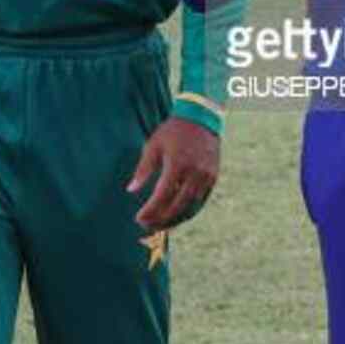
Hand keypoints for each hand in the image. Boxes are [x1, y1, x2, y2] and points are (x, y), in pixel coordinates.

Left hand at [127, 116, 219, 230]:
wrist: (201, 117)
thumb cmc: (172, 131)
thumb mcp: (154, 145)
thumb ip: (143, 169)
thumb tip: (131, 190)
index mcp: (177, 164)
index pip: (162, 196)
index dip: (151, 210)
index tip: (139, 218)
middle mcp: (194, 173)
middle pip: (177, 206)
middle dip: (161, 219)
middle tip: (147, 225)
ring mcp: (206, 177)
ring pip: (191, 207)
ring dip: (174, 219)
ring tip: (160, 226)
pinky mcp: (213, 178)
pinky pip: (200, 201)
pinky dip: (188, 211)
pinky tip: (176, 216)